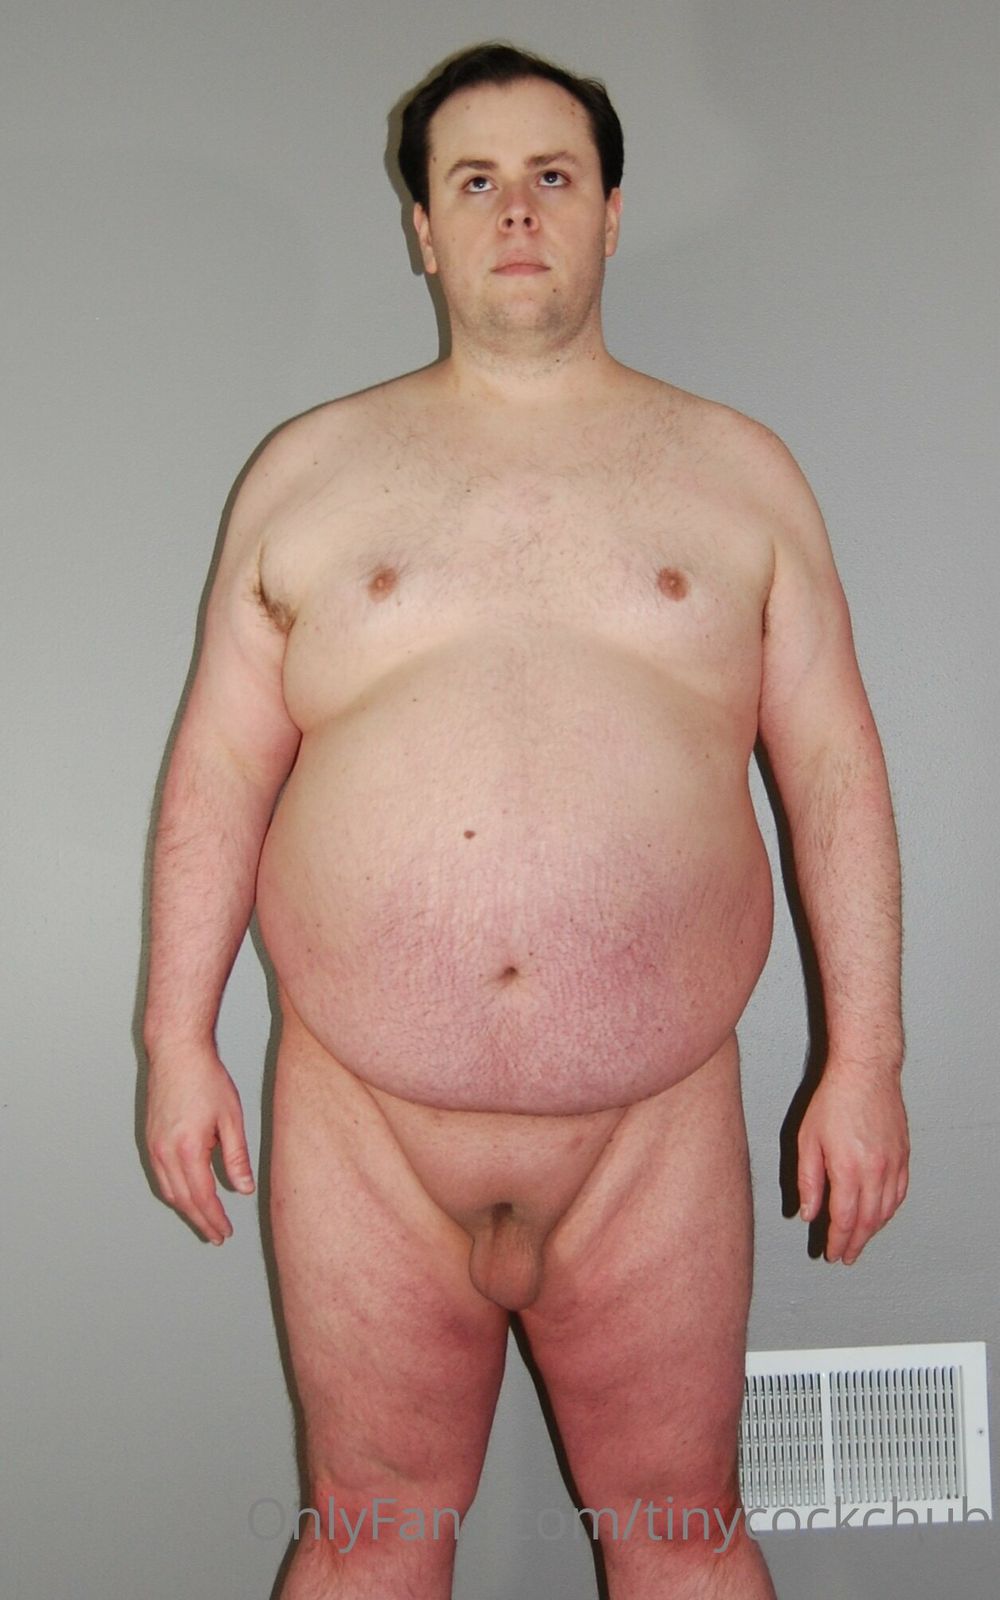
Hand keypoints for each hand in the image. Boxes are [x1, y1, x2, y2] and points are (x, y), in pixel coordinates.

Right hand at [145, 1046, 254, 1244]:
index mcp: (188, 1149)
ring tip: (205, 1220)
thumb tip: (243, 1189)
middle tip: (217, 1235)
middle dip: (201, 1221)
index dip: (214, 1219)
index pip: (202, 1197)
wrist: (176, 1051)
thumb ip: (236, 1157)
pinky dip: (175, 1192)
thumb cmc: (206, 1078)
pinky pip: (161, 1176)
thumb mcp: (230, 1118)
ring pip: (169, 1191)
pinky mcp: (150, 1139)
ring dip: (187, 1209)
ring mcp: (153, 1146)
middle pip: (183, 1200)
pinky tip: (188, 1194)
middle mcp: (165, 1152)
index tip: (225, 1232)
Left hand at [796, 1062, 908, 1264]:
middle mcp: (875, 1171)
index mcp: (848, 1170)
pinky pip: (899, 1193)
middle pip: (867, 1221)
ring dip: (873, 1230)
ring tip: (860, 1239)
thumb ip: (808, 1180)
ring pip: (886, 1211)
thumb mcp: (808, 1140)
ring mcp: (893, 1164)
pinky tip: (880, 1215)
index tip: (832, 1253)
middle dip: (855, 1243)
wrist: (866, 1072)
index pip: (844, 1219)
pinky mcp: (904, 1156)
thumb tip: (808, 1213)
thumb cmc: (833, 1100)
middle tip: (846, 1256)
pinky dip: (889, 1211)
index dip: (838, 1241)